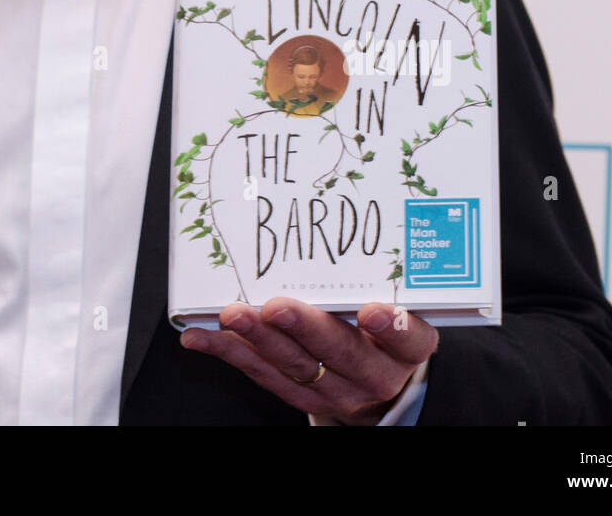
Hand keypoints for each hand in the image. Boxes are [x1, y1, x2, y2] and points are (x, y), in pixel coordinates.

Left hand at [179, 297, 436, 424]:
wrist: (377, 375)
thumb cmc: (383, 325)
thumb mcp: (398, 299)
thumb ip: (378, 273)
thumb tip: (338, 214)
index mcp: (407, 347)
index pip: (409, 339)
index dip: (392, 328)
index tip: (372, 311)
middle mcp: (376, 374)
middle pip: (342, 353)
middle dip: (305, 328)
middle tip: (275, 307)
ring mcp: (338, 390)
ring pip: (296, 366)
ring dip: (259, 340)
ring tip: (232, 315)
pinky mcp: (304, 396)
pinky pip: (265, 375)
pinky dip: (232, 353)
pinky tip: (203, 337)